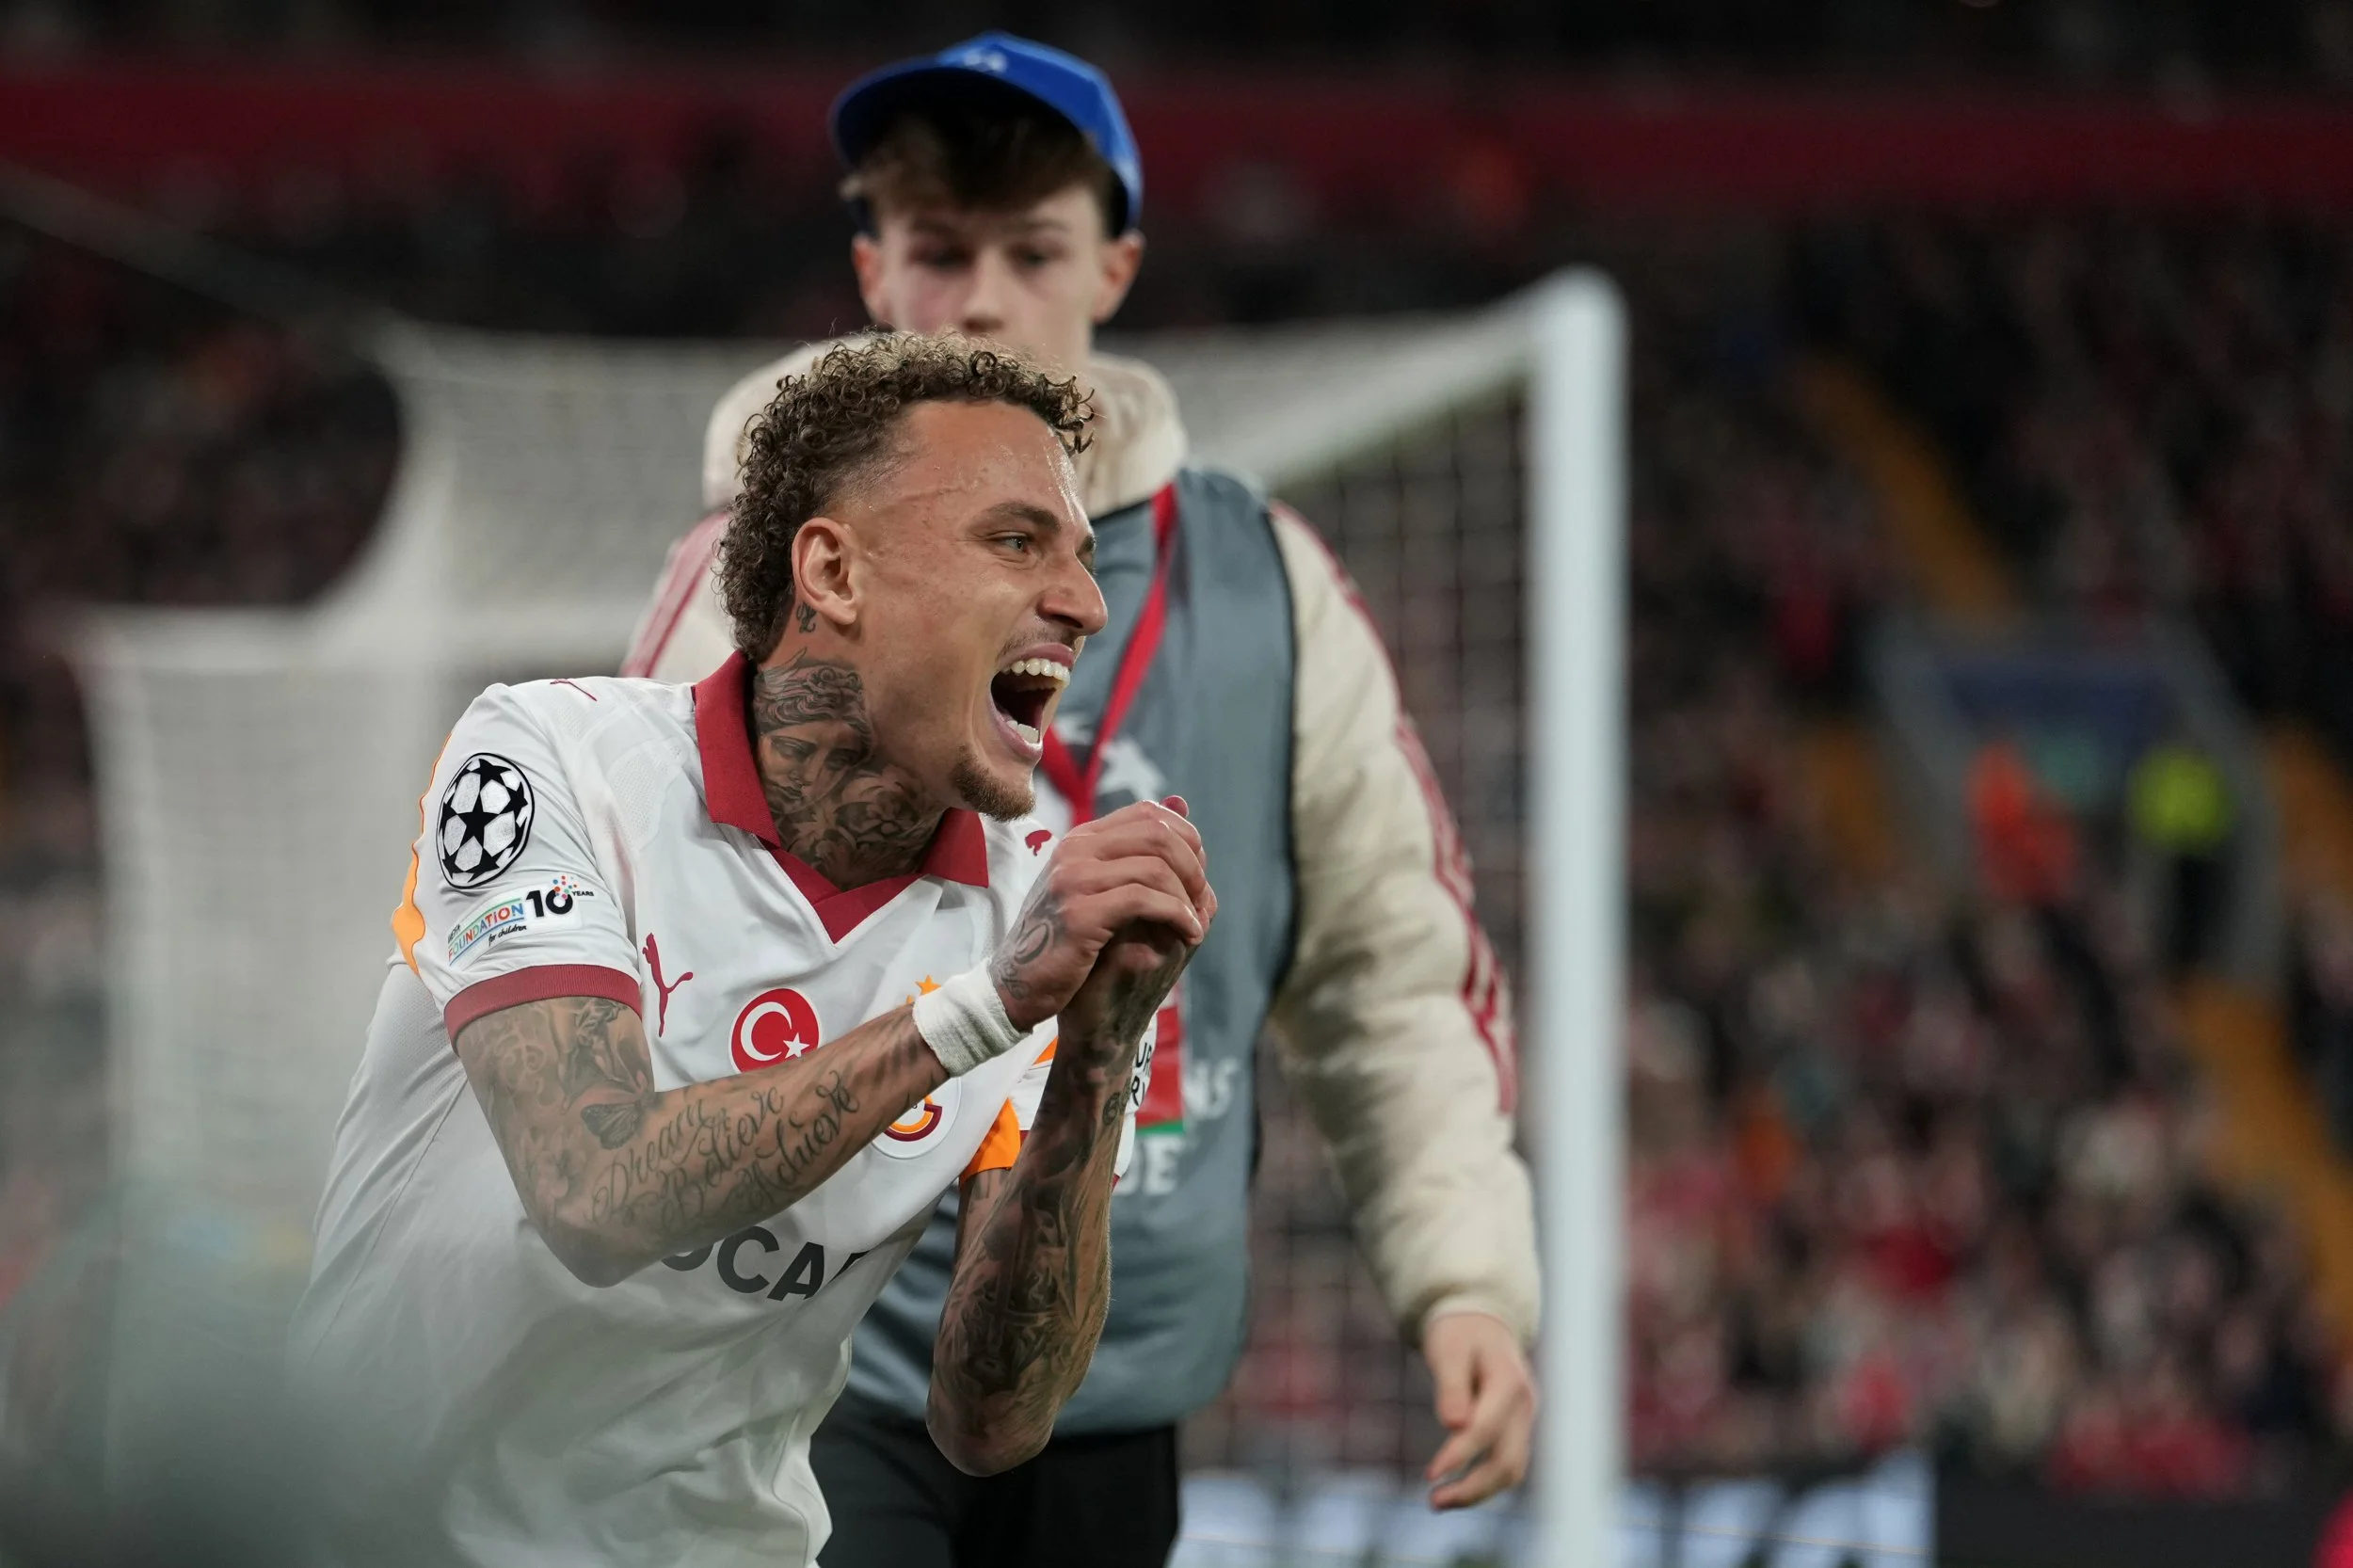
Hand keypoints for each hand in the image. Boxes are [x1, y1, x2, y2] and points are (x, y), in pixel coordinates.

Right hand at [990, 797, 1215, 1032]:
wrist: (1015, 986)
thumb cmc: (1062, 942)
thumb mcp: (1096, 890)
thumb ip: (1133, 855)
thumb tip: (1181, 803)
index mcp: (1081, 841)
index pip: (1148, 814)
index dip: (1186, 839)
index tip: (1197, 873)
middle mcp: (1075, 851)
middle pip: (1157, 834)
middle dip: (1192, 866)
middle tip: (1201, 899)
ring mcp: (1073, 880)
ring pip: (1155, 867)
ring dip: (1187, 897)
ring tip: (1195, 923)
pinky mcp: (1079, 913)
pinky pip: (1144, 900)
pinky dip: (1176, 916)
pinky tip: (1187, 935)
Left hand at [1422, 1311, 1536, 1509]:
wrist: (1482, 1323)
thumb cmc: (1460, 1333)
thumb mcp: (1448, 1349)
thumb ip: (1451, 1385)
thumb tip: (1453, 1425)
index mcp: (1508, 1381)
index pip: (1486, 1428)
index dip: (1459, 1455)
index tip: (1430, 1475)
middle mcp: (1524, 1405)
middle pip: (1508, 1462)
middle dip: (1472, 1488)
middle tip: (1432, 1502)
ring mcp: (1524, 1419)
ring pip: (1512, 1470)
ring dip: (1479, 1492)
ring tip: (1438, 1501)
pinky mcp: (1517, 1429)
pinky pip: (1506, 1463)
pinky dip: (1483, 1481)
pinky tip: (1455, 1488)